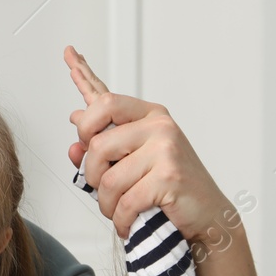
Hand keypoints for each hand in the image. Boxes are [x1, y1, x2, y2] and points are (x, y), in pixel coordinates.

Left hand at [62, 44, 228, 242]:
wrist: (207, 217)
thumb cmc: (168, 190)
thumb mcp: (133, 163)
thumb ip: (105, 144)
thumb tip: (75, 120)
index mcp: (149, 117)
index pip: (107, 97)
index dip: (83, 77)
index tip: (68, 53)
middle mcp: (158, 126)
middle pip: (96, 143)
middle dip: (91, 173)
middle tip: (101, 189)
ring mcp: (166, 149)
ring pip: (108, 179)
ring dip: (107, 204)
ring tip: (119, 210)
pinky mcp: (169, 176)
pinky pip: (125, 201)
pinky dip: (121, 219)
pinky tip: (129, 222)